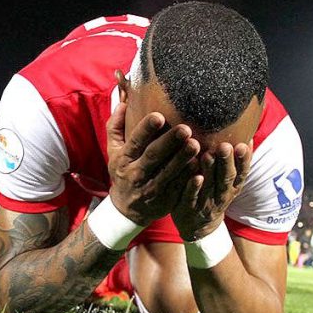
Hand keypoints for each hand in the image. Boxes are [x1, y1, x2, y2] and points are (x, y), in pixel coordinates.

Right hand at [106, 101, 199, 225]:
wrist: (127, 209)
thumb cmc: (123, 172)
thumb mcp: (113, 151)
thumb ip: (116, 127)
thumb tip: (123, 103)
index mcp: (124, 159)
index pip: (135, 141)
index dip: (146, 129)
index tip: (159, 116)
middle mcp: (136, 174)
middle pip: (154, 156)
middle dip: (170, 142)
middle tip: (185, 128)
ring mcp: (151, 189)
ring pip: (168, 173)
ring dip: (182, 159)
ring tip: (196, 144)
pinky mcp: (165, 200)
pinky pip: (178, 188)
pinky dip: (188, 178)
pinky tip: (199, 167)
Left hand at [172, 141, 251, 240]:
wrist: (197, 225)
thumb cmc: (212, 193)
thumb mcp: (227, 181)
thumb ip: (232, 161)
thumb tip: (244, 131)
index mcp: (233, 186)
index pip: (242, 171)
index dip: (244, 160)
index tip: (244, 144)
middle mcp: (222, 194)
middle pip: (226, 177)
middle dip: (227, 162)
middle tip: (225, 146)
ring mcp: (206, 201)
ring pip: (210, 185)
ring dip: (210, 171)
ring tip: (208, 155)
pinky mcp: (189, 207)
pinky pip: (192, 197)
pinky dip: (194, 187)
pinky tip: (195, 177)